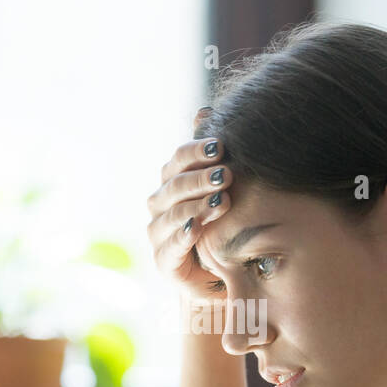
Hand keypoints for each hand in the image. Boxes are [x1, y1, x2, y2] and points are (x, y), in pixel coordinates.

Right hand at [146, 107, 234, 301]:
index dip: (196, 151)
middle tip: (227, 175)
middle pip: (175, 186)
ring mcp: (159, 234)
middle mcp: (160, 206)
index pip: (177, 161)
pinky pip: (171, 246)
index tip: (222, 146)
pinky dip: (184, 236)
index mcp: (172, 184)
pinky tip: (198, 228)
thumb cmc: (221, 227)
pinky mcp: (163, 262)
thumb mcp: (220, 189)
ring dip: (197, 206)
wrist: (218, 276)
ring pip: (173, 215)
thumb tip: (204, 110)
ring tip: (222, 201)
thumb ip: (210, 155)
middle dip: (201, 178)